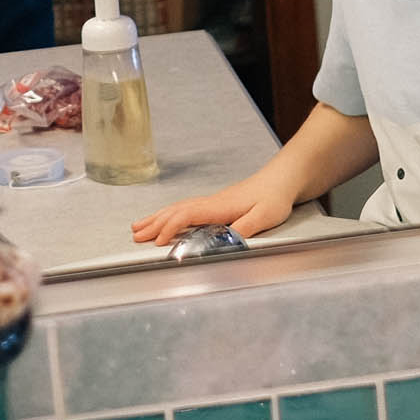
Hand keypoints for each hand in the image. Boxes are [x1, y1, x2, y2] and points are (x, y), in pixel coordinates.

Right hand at [131, 174, 296, 245]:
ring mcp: (212, 202)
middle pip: (175, 211)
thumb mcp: (265, 215)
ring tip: (138, 227)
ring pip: (178, 209)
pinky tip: (166, 219)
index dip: (170, 228)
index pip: (187, 215)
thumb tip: (224, 241)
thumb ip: (244, 228)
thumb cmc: (275, 196)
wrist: (284, 178)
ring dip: (157, 218)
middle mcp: (211, 202)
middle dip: (154, 223)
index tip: (157, 241)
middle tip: (135, 236)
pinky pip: (186, 209)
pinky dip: (170, 215)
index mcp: (220, 206)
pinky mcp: (217, 204)